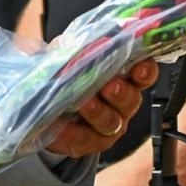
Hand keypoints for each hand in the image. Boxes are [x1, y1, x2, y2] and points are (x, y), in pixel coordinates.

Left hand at [42, 58, 159, 157]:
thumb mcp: (67, 54)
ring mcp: (108, 125)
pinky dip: (73, 132)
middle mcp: (121, 103)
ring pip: (111, 122)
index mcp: (122, 77)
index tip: (140, 67)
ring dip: (99, 112)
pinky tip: (63, 126)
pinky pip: (85, 139)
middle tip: (110, 85)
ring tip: (85, 103)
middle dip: (122, 92)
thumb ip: (78, 47)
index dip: (146, 71)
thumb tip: (86, 42)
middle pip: (131, 99)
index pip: (144, 73)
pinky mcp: (88, 143)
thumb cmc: (62, 75)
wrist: (39, 105)